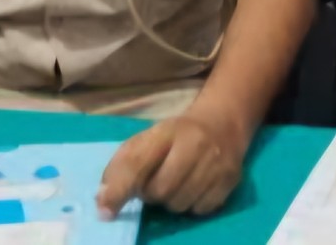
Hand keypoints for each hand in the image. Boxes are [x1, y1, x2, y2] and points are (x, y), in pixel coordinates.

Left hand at [97, 108, 248, 217]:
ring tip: (176, 184)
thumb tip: (104, 201)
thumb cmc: (176, 136)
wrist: (222, 123)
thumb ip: (122, 167)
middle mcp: (195, 143)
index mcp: (166, 131)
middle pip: (160, 190)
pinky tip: (195, 188)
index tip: (106, 211)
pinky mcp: (231, 179)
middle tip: (155, 184)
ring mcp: (216, 162)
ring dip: (172, 201)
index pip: (137, 163)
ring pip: (180, 204)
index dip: (119, 190)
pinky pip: (201, 210)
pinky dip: (193, 205)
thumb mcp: (147, 140)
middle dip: (151, 194)